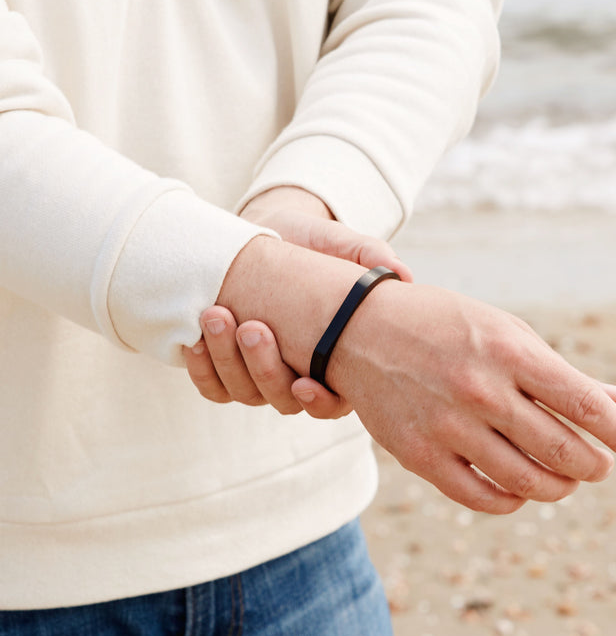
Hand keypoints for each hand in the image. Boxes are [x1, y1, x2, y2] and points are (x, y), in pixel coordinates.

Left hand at [183, 187, 411, 417]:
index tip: (303, 383)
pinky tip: (194, 339)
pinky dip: (202, 367)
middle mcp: (299, 375)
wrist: (271, 232)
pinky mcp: (226, 365)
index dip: (319, 403)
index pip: (334, 403)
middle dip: (263, 367)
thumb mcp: (341, 244)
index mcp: (335, 360)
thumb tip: (401, 273)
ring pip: (244, 392)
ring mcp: (260, 373)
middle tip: (250, 326)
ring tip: (215, 316)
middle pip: (281, 399)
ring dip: (227, 361)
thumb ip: (368, 255)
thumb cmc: (313, 244)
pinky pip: (212, 385)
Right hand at [215, 237, 615, 513]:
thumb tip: (612, 399)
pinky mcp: (419, 454)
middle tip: (597, 467)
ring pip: (526, 481)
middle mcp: (480, 389)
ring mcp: (447, 425)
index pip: (584, 402)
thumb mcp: (500, 329)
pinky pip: (480, 497)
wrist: (358, 329)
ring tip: (562, 480)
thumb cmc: (439, 324)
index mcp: (507, 350)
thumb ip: (554, 368)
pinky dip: (511, 501)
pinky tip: (518, 491)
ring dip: (557, 488)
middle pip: (562, 450)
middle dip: (593, 466)